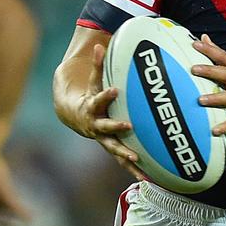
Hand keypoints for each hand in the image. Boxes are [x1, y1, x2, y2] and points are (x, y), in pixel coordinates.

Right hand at [66, 43, 146, 181]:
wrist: (76, 118)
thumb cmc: (90, 96)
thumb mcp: (93, 81)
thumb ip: (98, 66)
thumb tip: (100, 45)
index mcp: (92, 108)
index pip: (98, 99)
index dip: (105, 95)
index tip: (114, 90)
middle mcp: (97, 127)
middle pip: (105, 128)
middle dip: (115, 127)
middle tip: (127, 126)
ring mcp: (104, 140)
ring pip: (115, 149)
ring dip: (125, 156)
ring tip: (138, 161)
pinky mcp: (112, 150)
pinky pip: (124, 162)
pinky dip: (135, 171)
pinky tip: (149, 179)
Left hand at [191, 34, 225, 134]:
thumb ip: (219, 54)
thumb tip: (204, 38)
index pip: (223, 57)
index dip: (210, 50)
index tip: (196, 44)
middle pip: (225, 74)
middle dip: (210, 71)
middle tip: (194, 69)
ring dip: (215, 98)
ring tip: (201, 100)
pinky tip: (215, 130)